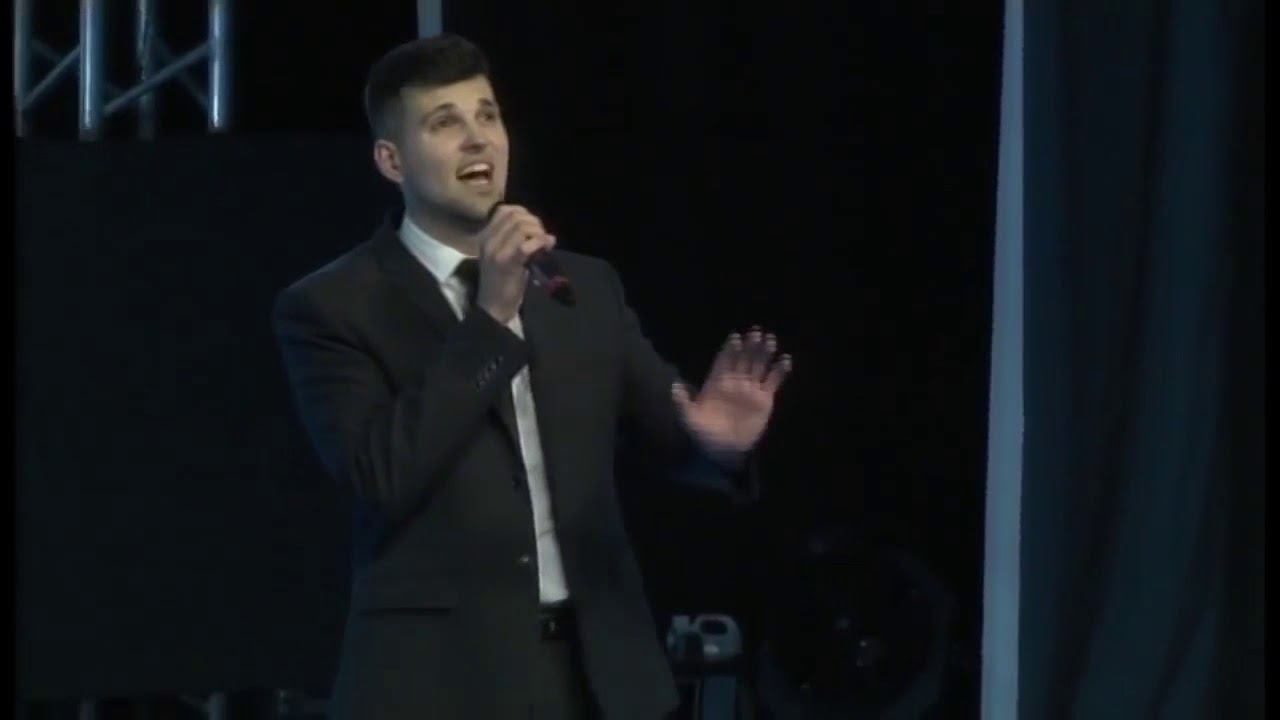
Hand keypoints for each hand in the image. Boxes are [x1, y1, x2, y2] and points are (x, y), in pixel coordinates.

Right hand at [474, 204, 555, 323]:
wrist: (493, 307)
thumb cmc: (502, 282)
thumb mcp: (505, 256)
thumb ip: (519, 241)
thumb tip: (546, 233)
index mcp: (485, 237)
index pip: (504, 210)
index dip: (524, 214)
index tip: (534, 227)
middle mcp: (488, 240)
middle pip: (515, 216)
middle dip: (534, 223)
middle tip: (542, 236)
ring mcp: (496, 251)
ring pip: (521, 227)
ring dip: (538, 232)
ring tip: (544, 244)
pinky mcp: (507, 263)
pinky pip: (526, 245)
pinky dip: (539, 243)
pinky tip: (545, 248)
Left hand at [672, 327, 791, 458]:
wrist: (723, 451)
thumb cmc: (704, 433)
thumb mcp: (689, 418)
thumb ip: (683, 402)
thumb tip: (675, 385)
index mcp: (717, 382)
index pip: (724, 360)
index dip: (730, 349)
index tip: (735, 337)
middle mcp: (735, 381)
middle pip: (743, 358)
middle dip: (749, 345)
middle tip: (756, 332)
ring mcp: (750, 389)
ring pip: (759, 365)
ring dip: (764, 352)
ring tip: (771, 339)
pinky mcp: (764, 399)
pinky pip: (774, 381)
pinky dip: (780, 370)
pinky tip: (785, 359)